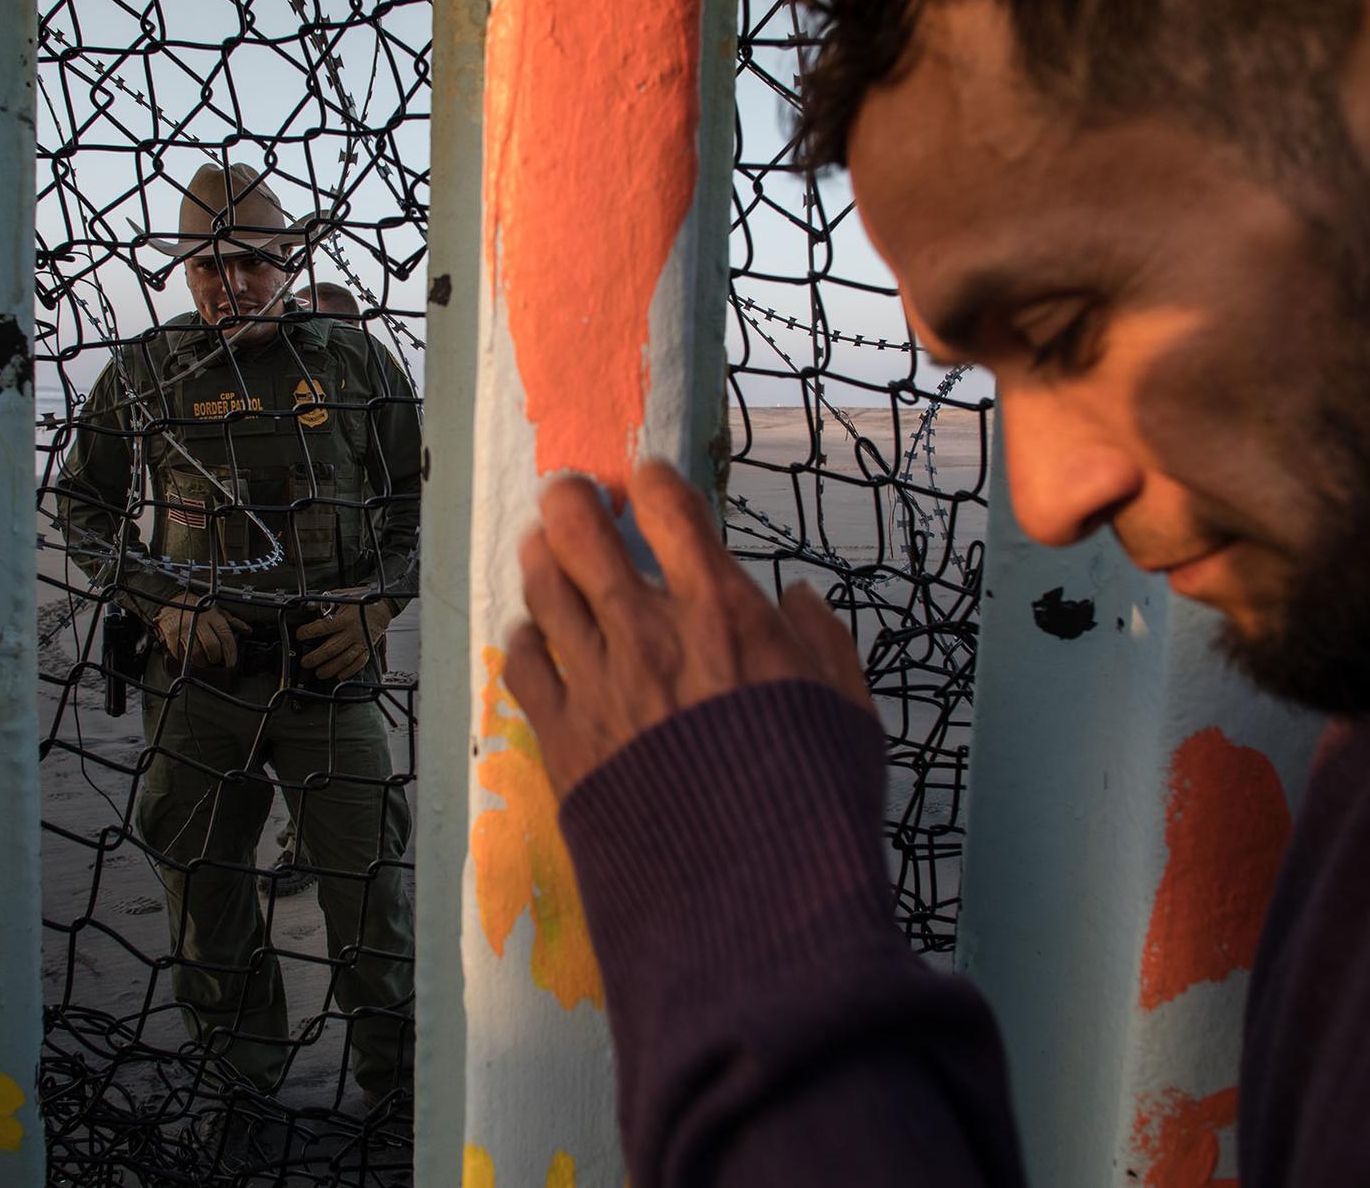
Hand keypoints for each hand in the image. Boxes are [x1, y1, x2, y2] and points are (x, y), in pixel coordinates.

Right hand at [153, 603, 249, 668]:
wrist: (173, 600)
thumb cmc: (198, 607)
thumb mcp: (217, 610)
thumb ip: (232, 622)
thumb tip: (247, 630)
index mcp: (212, 615)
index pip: (225, 636)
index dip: (230, 652)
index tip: (231, 662)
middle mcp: (198, 621)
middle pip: (211, 647)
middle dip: (216, 658)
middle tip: (216, 660)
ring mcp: (183, 628)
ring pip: (196, 654)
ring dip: (202, 661)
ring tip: (204, 659)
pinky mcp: (171, 635)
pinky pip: (180, 654)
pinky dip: (186, 659)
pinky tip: (190, 655)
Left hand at [294, 588, 394, 679]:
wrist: (384, 606)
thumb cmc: (363, 600)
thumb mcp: (343, 595)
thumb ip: (326, 600)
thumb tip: (309, 606)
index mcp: (346, 618)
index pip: (324, 627)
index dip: (309, 632)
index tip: (300, 635)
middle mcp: (353, 632)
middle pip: (332, 648)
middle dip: (317, 657)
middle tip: (306, 662)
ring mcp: (361, 642)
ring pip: (345, 659)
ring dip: (331, 668)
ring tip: (320, 673)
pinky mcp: (368, 648)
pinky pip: (359, 663)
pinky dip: (350, 671)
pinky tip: (340, 675)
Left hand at [504, 460, 870, 800]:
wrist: (750, 890)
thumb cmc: (812, 795)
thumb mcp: (847, 705)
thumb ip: (821, 640)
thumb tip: (795, 597)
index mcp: (722, 611)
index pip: (672, 512)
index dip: (654, 482)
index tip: (647, 480)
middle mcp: (649, 631)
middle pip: (583, 534)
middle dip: (570, 501)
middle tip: (568, 494)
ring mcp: (597, 682)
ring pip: (543, 591)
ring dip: (540, 558)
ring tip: (541, 548)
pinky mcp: (562, 736)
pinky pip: (522, 666)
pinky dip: (524, 639)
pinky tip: (531, 637)